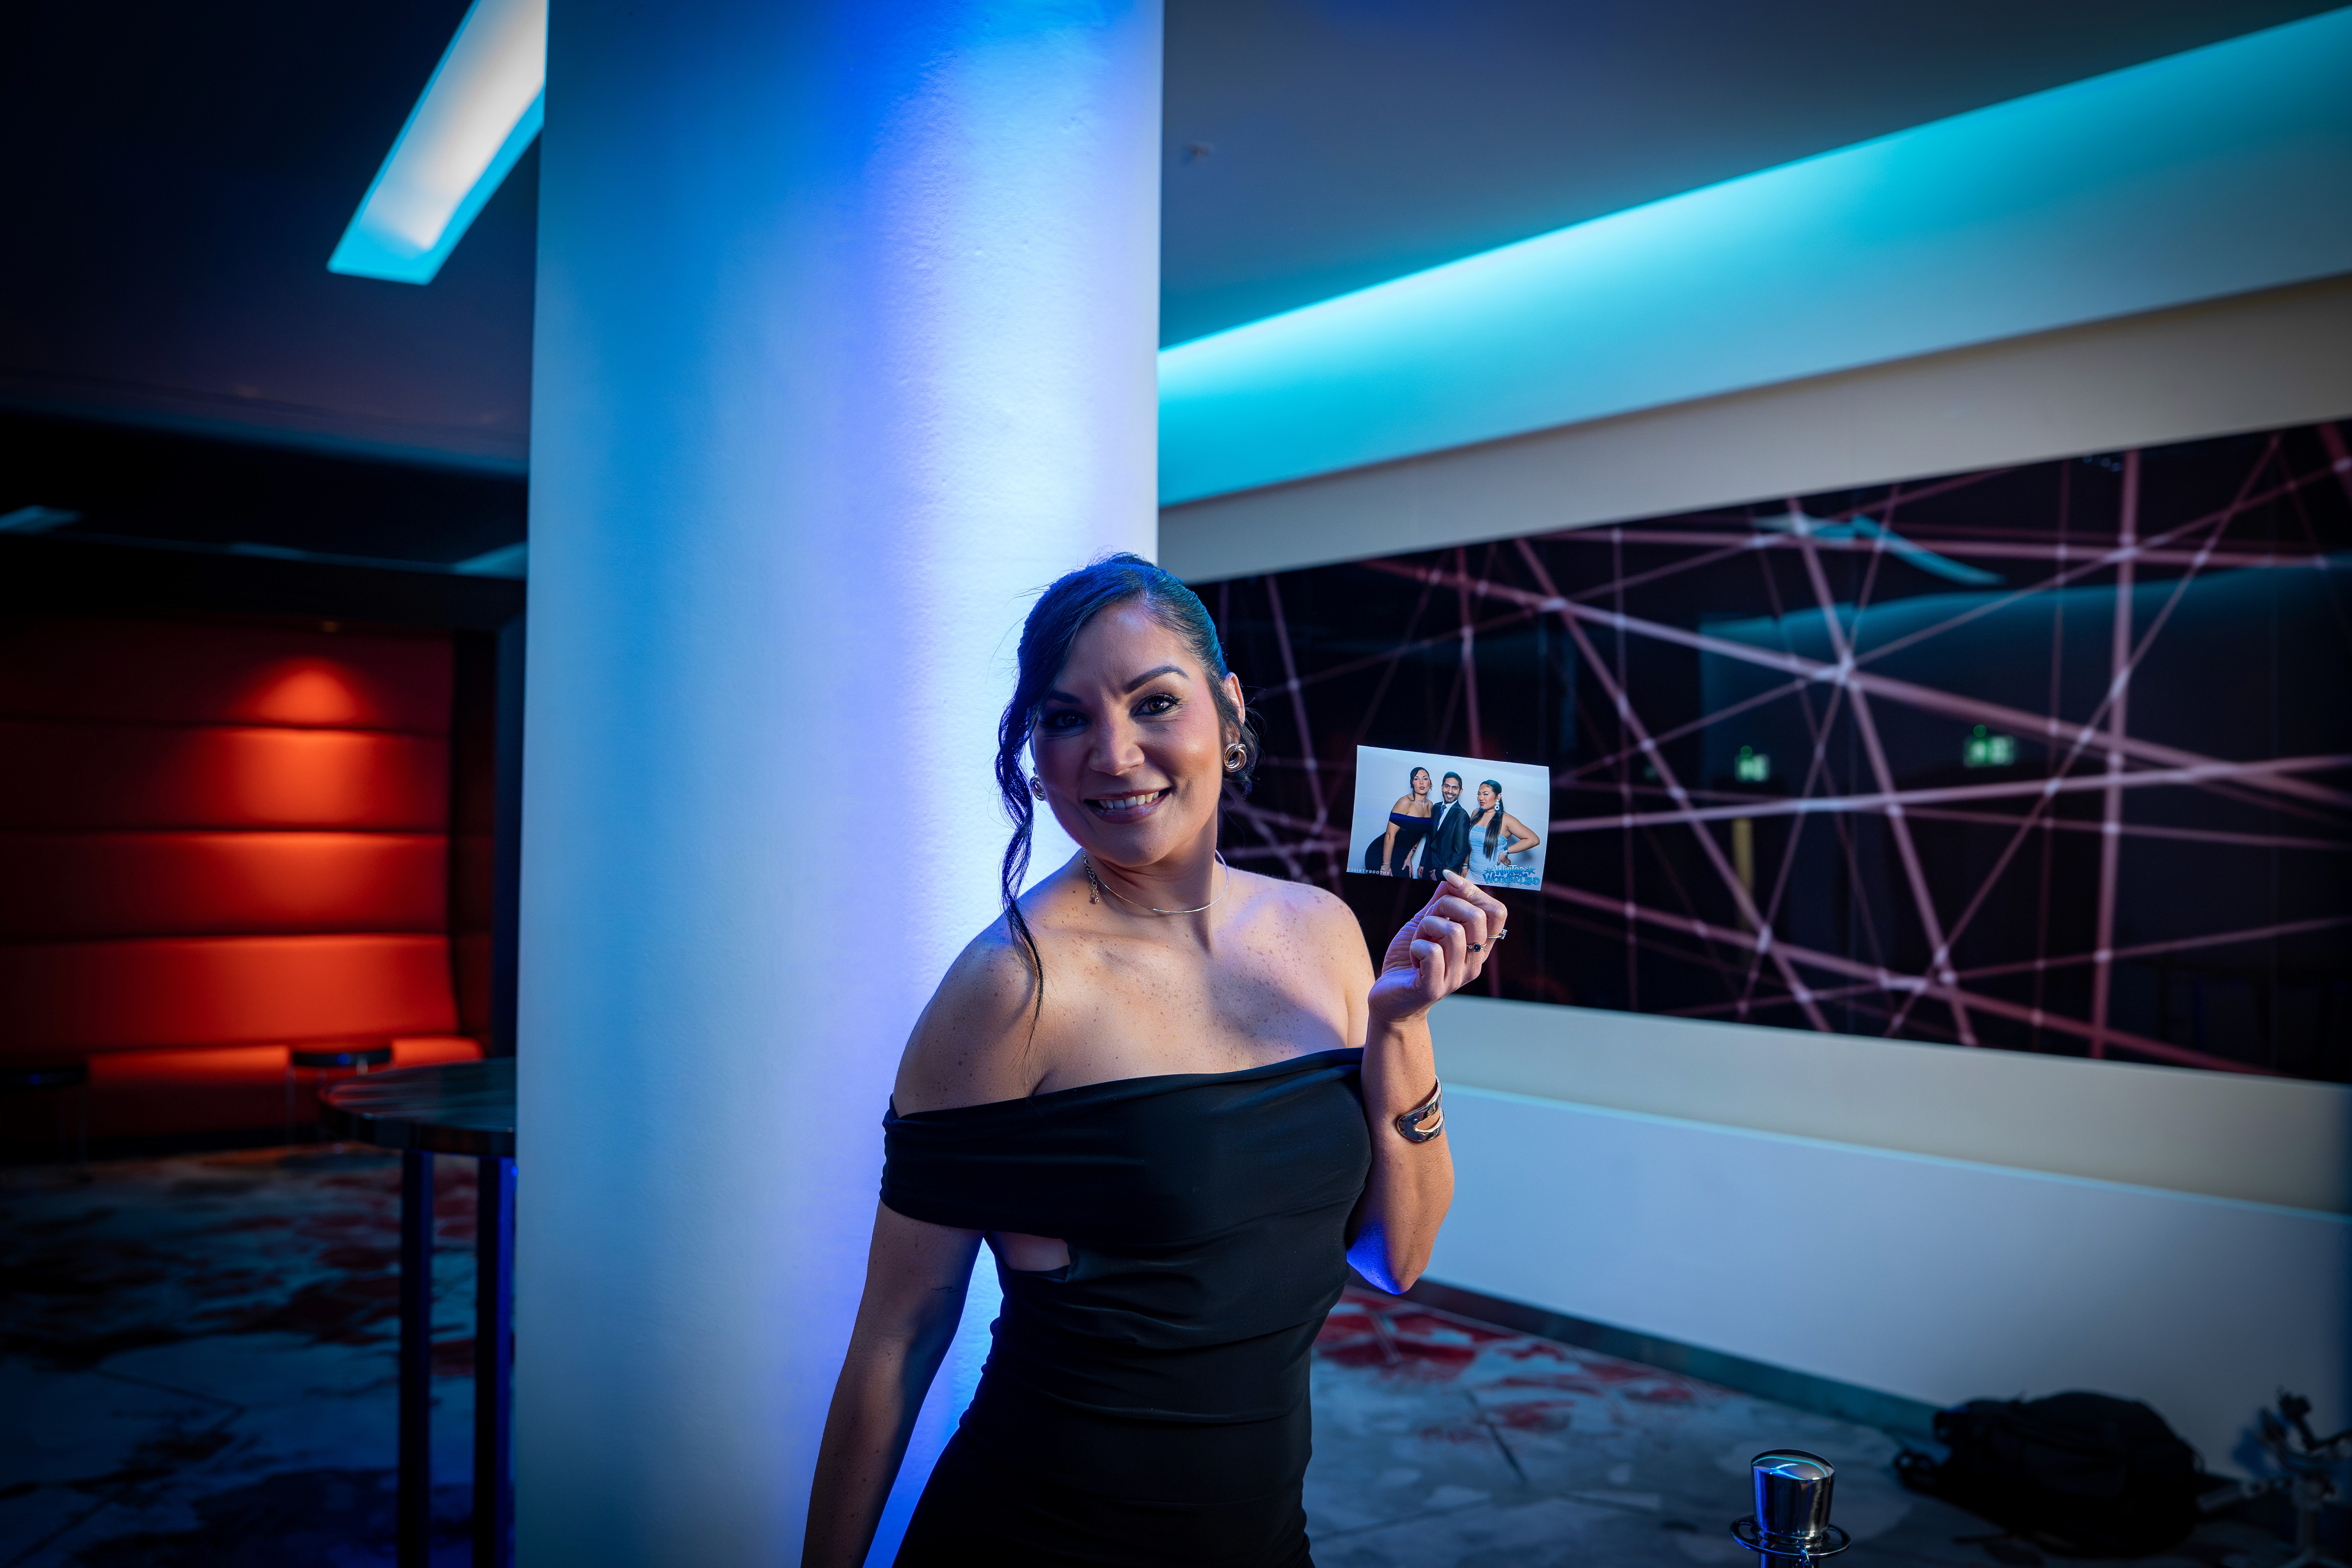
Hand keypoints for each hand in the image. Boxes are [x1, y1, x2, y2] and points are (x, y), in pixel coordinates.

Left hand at [1367, 871, 1508, 1024]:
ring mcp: (1456, 977)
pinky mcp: (1435, 988)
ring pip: (1452, 932)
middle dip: (1446, 905)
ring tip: (1418, 941)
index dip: (1474, 891)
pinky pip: (1432, 952)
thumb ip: (1439, 904)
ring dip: (1426, 928)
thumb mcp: (1424, 926)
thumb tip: (1453, 878)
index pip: (1496, 912)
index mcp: (1477, 947)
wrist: (1389, 998)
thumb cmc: (1408, 960)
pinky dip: (1416, 947)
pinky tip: (1413, 957)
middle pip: (1477, 918)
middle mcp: (1474, 963)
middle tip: (1428, 920)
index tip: (1450, 881)